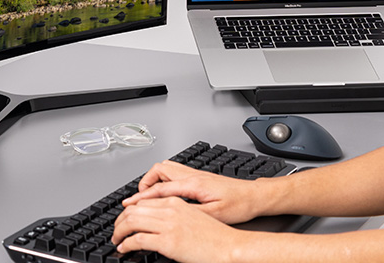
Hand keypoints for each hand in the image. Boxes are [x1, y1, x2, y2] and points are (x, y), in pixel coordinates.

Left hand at [112, 196, 241, 262]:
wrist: (229, 246)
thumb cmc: (215, 236)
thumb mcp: (194, 217)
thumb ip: (176, 215)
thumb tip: (160, 223)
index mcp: (176, 202)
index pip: (144, 201)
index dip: (130, 211)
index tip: (124, 219)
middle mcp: (170, 210)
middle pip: (134, 209)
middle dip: (120, 221)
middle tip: (116, 231)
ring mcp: (168, 225)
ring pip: (131, 222)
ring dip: (119, 231)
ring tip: (116, 240)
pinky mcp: (167, 241)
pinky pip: (137, 240)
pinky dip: (126, 244)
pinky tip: (124, 248)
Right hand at [123, 161, 262, 224]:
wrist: (254, 196)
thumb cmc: (239, 205)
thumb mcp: (214, 215)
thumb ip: (190, 214)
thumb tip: (169, 216)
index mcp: (194, 184)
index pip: (160, 188)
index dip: (141, 197)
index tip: (129, 205)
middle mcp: (193, 175)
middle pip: (159, 170)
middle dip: (144, 183)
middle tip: (137, 199)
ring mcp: (196, 174)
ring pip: (167, 168)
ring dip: (154, 179)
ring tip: (148, 195)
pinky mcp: (200, 177)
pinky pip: (175, 173)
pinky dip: (164, 180)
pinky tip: (165, 192)